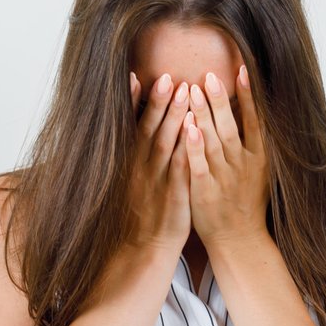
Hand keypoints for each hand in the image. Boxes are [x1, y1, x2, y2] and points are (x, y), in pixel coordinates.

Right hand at [125, 70, 192, 252]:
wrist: (142, 249)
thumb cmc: (140, 213)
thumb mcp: (131, 182)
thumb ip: (135, 155)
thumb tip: (137, 128)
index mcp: (129, 164)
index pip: (131, 127)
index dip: (134, 103)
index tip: (135, 77)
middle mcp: (141, 169)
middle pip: (150, 130)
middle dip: (159, 103)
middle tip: (168, 77)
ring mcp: (157, 182)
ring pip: (166, 144)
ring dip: (175, 118)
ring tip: (185, 92)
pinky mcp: (174, 196)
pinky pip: (182, 168)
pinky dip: (187, 148)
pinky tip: (195, 131)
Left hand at [182, 66, 270, 246]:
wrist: (239, 240)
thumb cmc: (247, 202)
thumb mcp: (261, 171)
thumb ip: (256, 142)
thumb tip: (256, 110)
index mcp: (258, 158)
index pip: (254, 121)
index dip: (248, 96)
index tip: (241, 70)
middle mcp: (242, 165)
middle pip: (230, 127)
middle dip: (219, 101)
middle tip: (208, 76)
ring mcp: (224, 178)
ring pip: (213, 142)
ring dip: (203, 116)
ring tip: (192, 91)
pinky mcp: (205, 192)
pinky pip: (198, 166)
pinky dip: (194, 147)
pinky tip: (186, 128)